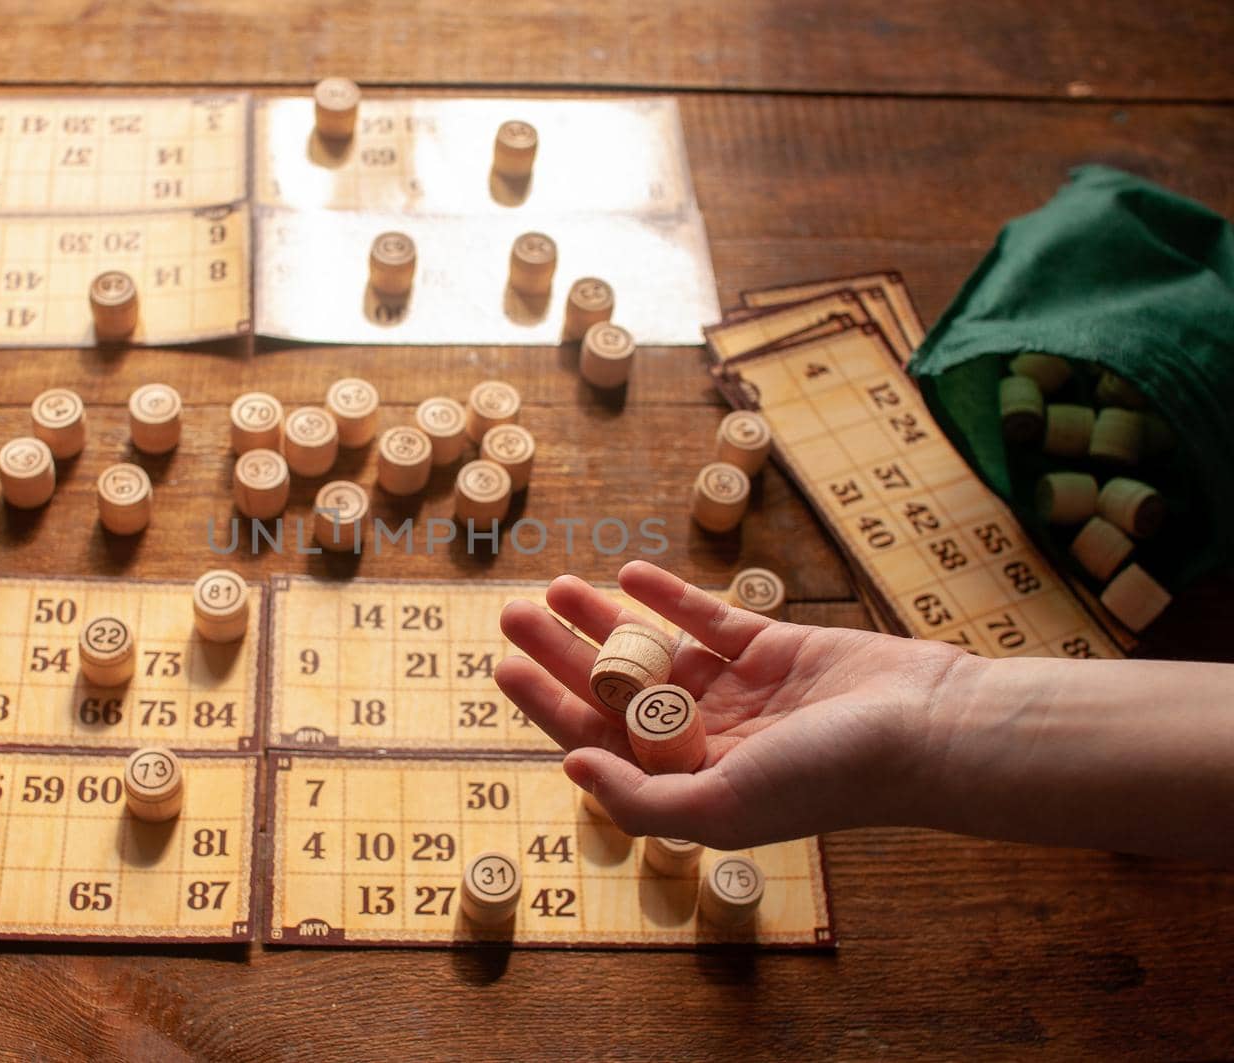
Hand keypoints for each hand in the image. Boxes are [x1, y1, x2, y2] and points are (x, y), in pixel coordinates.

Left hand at [496, 560, 971, 847]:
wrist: (927, 729)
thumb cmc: (828, 778)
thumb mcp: (723, 803)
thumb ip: (643, 798)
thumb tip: (571, 767)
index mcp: (691, 780)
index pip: (598, 738)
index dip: (548, 703)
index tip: (503, 668)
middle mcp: (708, 737)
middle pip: (615, 689)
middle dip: (561, 652)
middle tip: (511, 613)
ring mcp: (739, 691)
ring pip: (653, 649)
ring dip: (604, 619)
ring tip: (553, 586)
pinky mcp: (772, 648)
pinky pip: (709, 618)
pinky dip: (670, 596)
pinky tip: (630, 574)